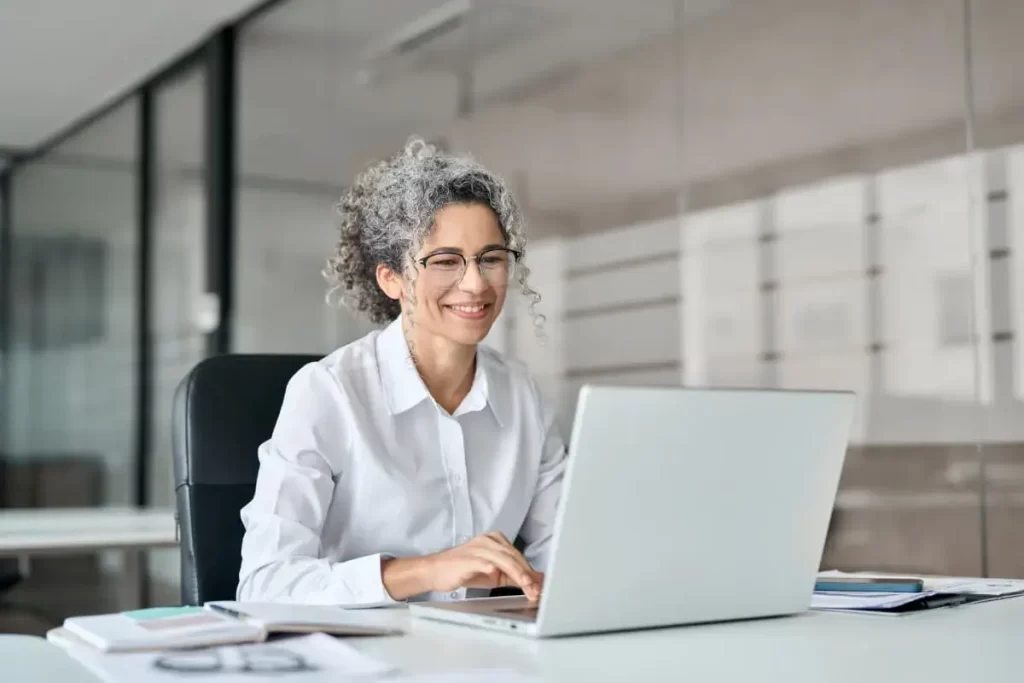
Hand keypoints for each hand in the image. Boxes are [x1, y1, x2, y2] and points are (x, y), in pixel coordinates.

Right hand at [426, 532, 542, 601]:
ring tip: (527, 586)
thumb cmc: (463, 571)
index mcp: (495, 540)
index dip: (530, 571)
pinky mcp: (468, 558)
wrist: (436, 571)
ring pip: (504, 559)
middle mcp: (489, 540)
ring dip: (518, 574)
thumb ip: (512, 575)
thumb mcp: (492, 573)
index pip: (518, 556)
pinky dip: (493, 568)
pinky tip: (499, 575)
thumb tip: (534, 581)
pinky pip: (484, 562)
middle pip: (514, 557)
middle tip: (536, 590)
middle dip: (527, 575)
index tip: (539, 585)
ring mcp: (478, 548)